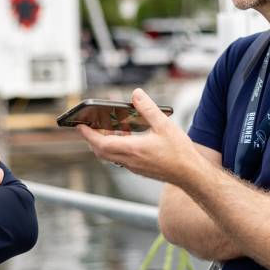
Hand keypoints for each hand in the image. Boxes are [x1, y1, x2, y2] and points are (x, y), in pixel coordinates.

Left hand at [78, 89, 201, 184]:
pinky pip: (121, 158)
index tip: (79, 125)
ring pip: (110, 156)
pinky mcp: (139, 169)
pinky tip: (129, 137)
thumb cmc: (179, 152)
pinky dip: (117, 147)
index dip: (87, 134)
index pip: (100, 142)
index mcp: (132, 149)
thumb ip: (147, 108)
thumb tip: (136, 94)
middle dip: (93, 138)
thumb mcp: (164, 124)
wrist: (190, 174)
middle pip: (101, 151)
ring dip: (106, 142)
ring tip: (112, 127)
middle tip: (90, 125)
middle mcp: (129, 160)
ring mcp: (133, 167)